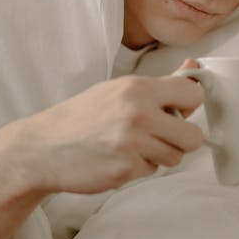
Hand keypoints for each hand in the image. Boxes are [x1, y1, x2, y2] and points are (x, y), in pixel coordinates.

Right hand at [1, 62, 204, 195]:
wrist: (44, 148)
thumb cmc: (82, 117)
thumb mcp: (118, 90)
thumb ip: (160, 84)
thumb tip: (194, 66)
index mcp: (138, 88)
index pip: (193, 94)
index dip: (189, 106)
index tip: (178, 111)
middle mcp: (138, 114)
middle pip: (193, 137)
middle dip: (181, 140)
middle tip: (160, 136)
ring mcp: (132, 144)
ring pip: (175, 157)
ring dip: (158, 155)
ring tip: (131, 146)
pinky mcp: (126, 169)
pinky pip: (152, 171)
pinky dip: (139, 168)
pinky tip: (117, 158)